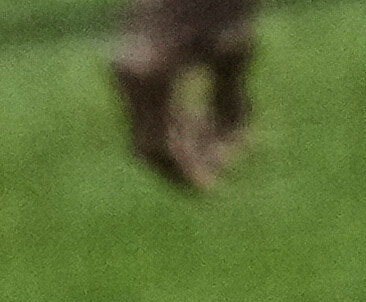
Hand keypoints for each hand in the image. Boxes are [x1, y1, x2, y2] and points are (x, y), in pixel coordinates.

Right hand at [109, 0, 262, 192]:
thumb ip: (230, 104)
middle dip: (187, 160)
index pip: (158, 146)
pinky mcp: (138, 56)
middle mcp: (129, 72)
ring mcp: (129, 64)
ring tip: (230, 137)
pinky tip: (217, 113)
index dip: (185, 173)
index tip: (212, 188)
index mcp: (148, 74)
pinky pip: (156, 102)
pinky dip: (184, 112)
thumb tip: (228, 151)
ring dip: (189, 137)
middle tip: (220, 172)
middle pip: (149, 142)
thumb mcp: (236, 49)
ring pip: (152, 125)